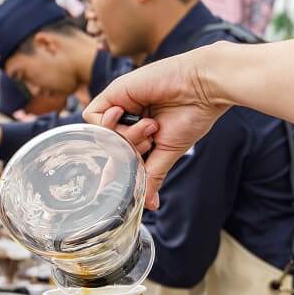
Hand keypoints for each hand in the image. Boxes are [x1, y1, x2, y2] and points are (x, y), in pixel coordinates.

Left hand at [83, 46, 230, 208]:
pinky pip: (92, 116)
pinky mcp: (113, 93)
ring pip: (102, 134)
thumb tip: (149, 206)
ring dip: (124, 136)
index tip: (112, 191)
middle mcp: (128, 119)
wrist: (201, 88)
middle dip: (130, 150)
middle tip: (151, 140)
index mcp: (141, 132)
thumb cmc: (191, 116)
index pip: (120, 156)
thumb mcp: (168, 152)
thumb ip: (152, 175)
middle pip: (110, 147)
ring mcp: (120, 105)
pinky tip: (127, 113)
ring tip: (149, 125)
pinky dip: (108, 122)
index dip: (117, 171)